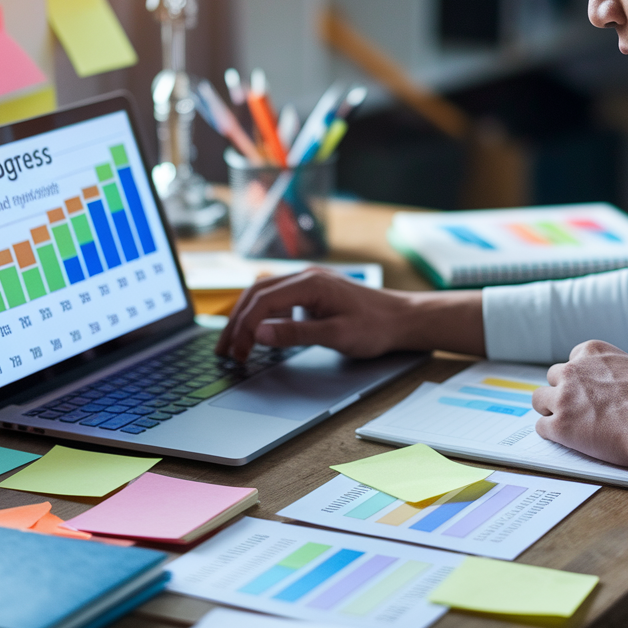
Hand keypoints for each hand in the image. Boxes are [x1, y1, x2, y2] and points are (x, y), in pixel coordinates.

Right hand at [216, 268, 414, 359]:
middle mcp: (306, 276)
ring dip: (246, 317)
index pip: (263, 300)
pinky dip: (262, 315)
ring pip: (264, 294)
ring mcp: (309, 282)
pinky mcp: (312, 291)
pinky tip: (259, 332)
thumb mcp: (336, 335)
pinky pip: (278, 298)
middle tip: (225, 350)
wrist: (402, 318)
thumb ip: (296, 334)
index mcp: (310, 283)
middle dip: (237, 322)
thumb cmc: (375, 326)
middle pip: (257, 294)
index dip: (245, 326)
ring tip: (234, 343)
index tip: (239, 351)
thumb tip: (260, 333)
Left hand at [533, 340, 627, 546]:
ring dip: (551, 411)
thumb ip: (625, 371)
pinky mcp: (559, 425)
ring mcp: (563, 397)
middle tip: (578, 410)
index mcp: (592, 352)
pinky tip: (568, 440)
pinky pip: (542, 427)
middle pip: (554, 378)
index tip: (587, 391)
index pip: (573, 360)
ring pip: (540, 400)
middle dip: (564, 393)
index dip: (580, 379)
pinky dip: (553, 434)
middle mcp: (572, 370)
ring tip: (569, 425)